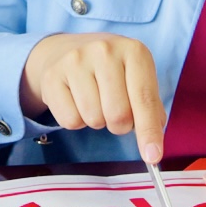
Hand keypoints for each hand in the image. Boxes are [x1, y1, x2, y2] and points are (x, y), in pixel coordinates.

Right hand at [19, 33, 167, 163]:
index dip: (149, 131)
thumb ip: (149, 108)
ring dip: (97, 120)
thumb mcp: (136, 78)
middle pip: (118, 115)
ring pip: (94, 119)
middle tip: (114, 110)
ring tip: (94, 101)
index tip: (153, 156)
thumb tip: (152, 147)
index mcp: (134, 51)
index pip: (145, 99)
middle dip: (120, 124)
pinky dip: (76, 120)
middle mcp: (104, 51)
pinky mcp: (52, 76)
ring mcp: (75, 61)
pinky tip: (76, 101)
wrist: (65, 50)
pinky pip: (70, 121)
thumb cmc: (110, 71)